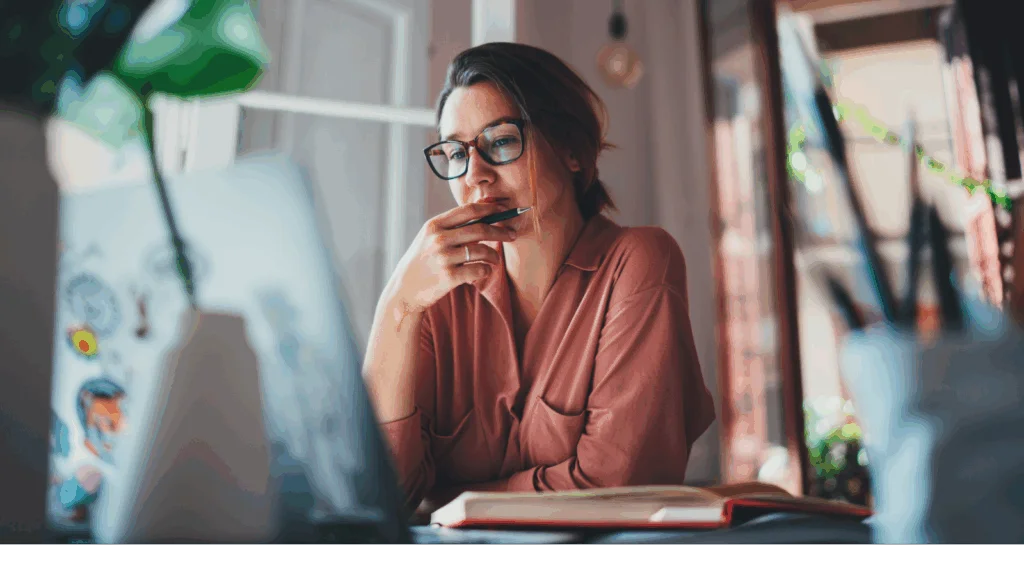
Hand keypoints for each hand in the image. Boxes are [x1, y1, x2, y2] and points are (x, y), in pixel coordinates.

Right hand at [387, 202, 516, 313]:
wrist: (405, 290)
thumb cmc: (422, 262)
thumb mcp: (429, 238)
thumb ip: (452, 226)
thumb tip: (483, 211)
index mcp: (434, 225)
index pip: (469, 210)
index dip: (490, 208)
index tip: (504, 209)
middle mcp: (438, 239)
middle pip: (480, 229)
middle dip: (501, 231)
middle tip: (512, 234)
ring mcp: (444, 258)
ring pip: (482, 251)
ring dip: (494, 255)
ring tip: (495, 259)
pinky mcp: (449, 277)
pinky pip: (479, 270)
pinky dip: (486, 270)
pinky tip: (484, 271)